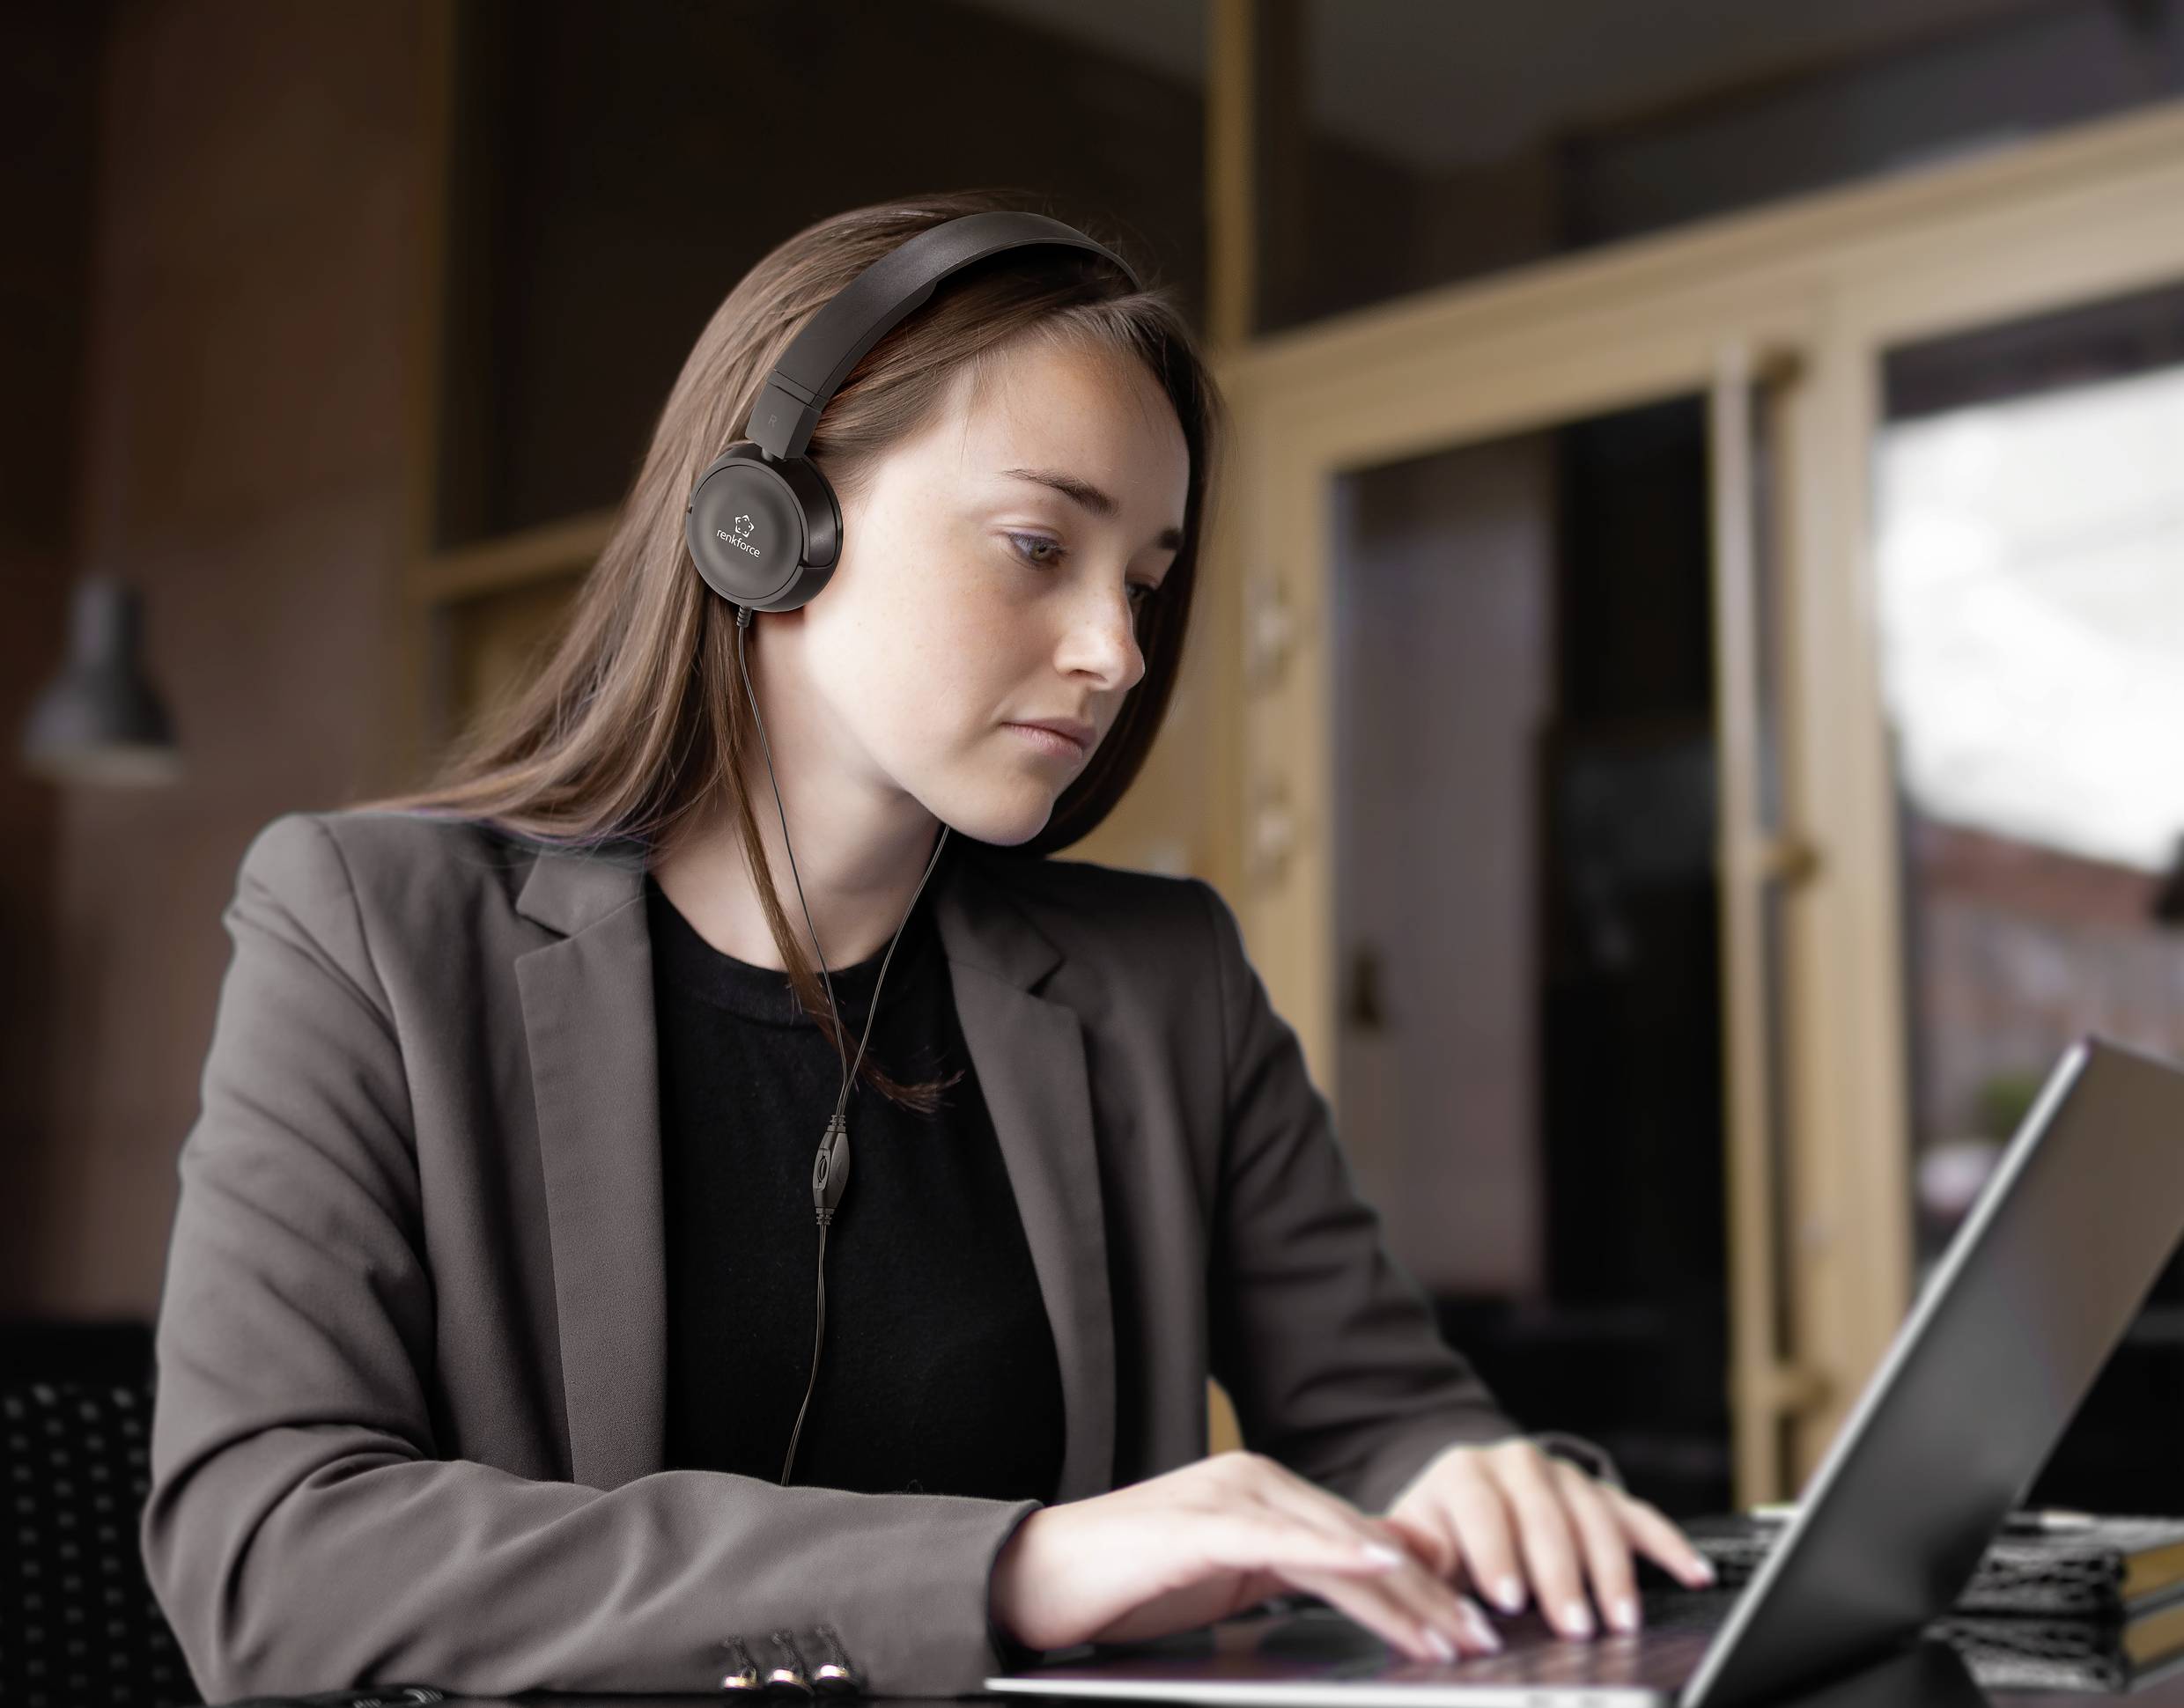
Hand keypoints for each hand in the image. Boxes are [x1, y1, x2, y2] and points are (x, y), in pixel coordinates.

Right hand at [989, 1449, 1504, 1663]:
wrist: (1036, 1579)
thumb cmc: (1125, 1587)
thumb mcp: (1223, 1583)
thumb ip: (1282, 1577)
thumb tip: (1353, 1599)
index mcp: (1260, 1493)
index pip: (1357, 1542)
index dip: (1418, 1586)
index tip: (1469, 1627)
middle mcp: (1251, 1481)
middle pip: (1358, 1542)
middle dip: (1427, 1595)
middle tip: (1481, 1638)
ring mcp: (1225, 1497)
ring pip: (1332, 1545)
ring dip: (1400, 1591)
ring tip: (1449, 1634)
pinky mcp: (1197, 1524)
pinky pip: (1279, 1541)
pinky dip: (1334, 1553)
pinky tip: (1377, 1567)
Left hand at [1378, 1438, 1714, 1639]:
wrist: (1473, 1490)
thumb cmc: (1445, 1528)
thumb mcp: (1417, 1536)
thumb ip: (1403, 1549)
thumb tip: (1374, 1558)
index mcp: (1464, 1473)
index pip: (1481, 1508)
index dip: (1494, 1552)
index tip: (1505, 1597)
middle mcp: (1517, 1465)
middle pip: (1545, 1517)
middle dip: (1561, 1575)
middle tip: (1574, 1625)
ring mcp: (1566, 1477)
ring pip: (1595, 1518)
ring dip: (1613, 1571)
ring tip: (1622, 1619)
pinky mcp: (1603, 1493)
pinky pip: (1640, 1516)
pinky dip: (1669, 1545)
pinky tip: (1692, 1573)